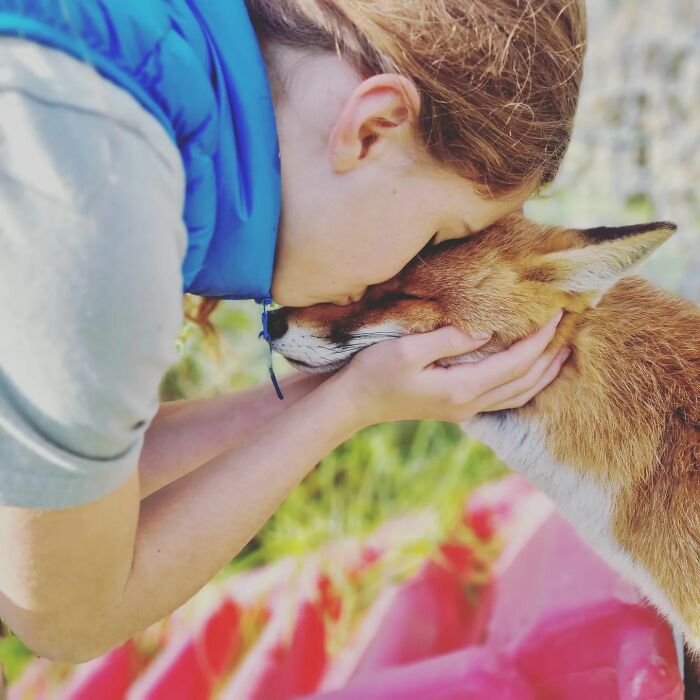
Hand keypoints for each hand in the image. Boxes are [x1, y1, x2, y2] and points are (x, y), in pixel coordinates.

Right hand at [331, 311, 569, 427]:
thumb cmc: (374, 372)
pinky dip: (524, 384)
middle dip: (551, 357)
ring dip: (543, 374)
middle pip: (525, 383)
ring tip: (561, 353)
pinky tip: (528, 373)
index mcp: (461, 388)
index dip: (540, 340)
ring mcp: (463, 409)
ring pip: (518, 396)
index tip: (558, 313)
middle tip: (570, 329)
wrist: (353, 403)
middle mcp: (469, 403)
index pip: (516, 363)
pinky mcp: (455, 407)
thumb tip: (485, 330)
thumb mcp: (408, 349)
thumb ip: (449, 339)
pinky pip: (503, 399)